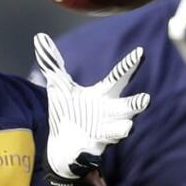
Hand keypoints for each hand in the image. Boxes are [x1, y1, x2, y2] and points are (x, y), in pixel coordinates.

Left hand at [33, 33, 148, 185]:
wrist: (62, 144)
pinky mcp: (96, 148)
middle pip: (128, 107)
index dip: (129, 66)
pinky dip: (97, 148)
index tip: (140, 52)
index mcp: (103, 95)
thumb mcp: (59, 86)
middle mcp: (110, 113)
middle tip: (146, 99)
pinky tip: (93, 147)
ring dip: (122, 128)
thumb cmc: (67, 112)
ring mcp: (106, 132)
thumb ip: (52, 63)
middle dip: (136, 104)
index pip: (118, 77)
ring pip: (120, 130)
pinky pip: (100, 147)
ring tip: (128, 126)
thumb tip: (39, 37)